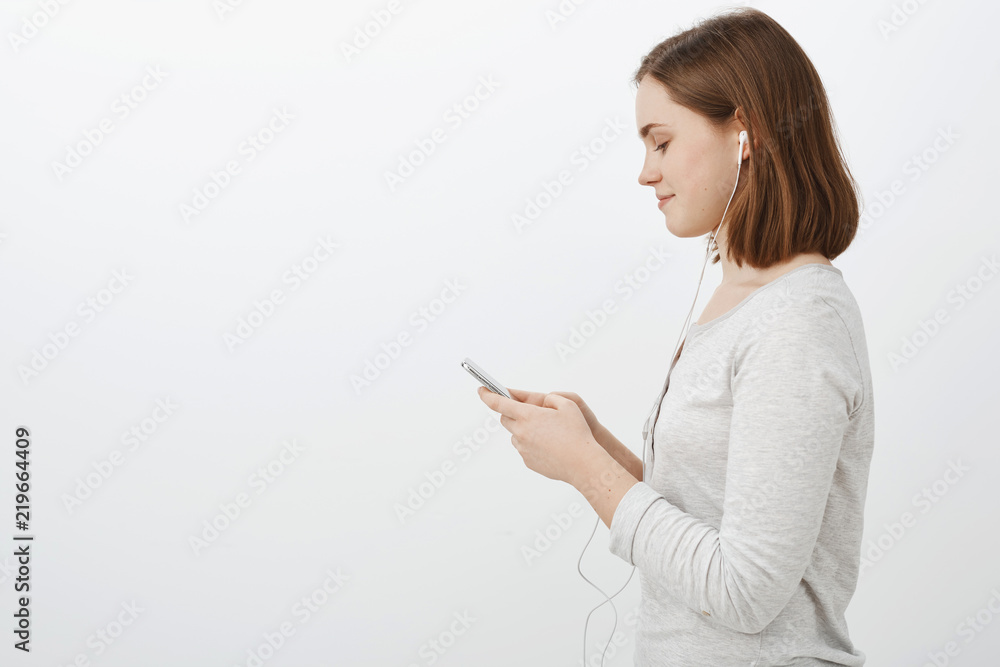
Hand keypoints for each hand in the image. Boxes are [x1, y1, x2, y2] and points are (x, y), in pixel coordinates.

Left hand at [476, 386, 602, 484]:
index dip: (487, 395)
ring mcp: (523, 448)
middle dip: (511, 413)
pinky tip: (548, 445)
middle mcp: (521, 432)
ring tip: (545, 432)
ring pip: (515, 435)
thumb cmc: (577, 433)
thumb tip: (542, 403)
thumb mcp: (568, 404)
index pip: (499, 403)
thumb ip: (551, 399)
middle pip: (505, 419)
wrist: (582, 464)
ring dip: (523, 430)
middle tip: (524, 412)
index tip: (481, 390)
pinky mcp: (528, 461)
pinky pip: (524, 448)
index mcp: (528, 415)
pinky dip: (531, 444)